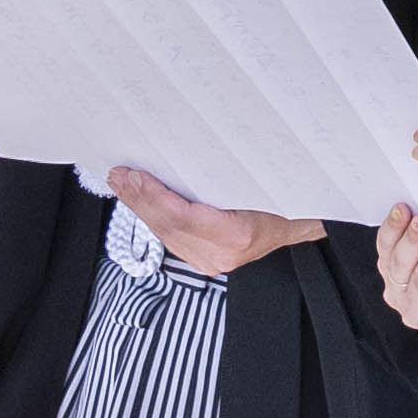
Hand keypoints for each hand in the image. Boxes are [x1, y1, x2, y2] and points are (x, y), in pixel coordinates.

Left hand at [106, 165, 321, 274]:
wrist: (299, 224)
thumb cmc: (284, 199)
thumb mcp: (260, 181)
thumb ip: (221, 177)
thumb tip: (182, 155)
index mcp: (237, 234)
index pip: (184, 216)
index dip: (155, 196)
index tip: (134, 176)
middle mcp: (221, 254)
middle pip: (168, 226)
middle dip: (140, 200)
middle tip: (118, 176)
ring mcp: (212, 262)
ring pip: (166, 234)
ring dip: (141, 209)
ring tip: (122, 186)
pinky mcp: (205, 262)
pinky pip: (172, 239)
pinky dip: (154, 219)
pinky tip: (141, 203)